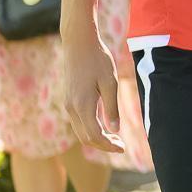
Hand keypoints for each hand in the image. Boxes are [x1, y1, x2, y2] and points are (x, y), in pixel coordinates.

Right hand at [59, 33, 125, 154]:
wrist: (78, 43)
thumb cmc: (98, 60)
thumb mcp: (110, 82)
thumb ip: (111, 107)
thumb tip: (114, 130)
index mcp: (82, 105)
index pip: (94, 135)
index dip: (108, 145)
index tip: (123, 148)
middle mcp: (72, 107)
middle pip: (85, 137)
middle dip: (103, 145)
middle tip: (122, 146)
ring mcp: (68, 104)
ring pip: (80, 131)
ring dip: (97, 138)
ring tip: (115, 139)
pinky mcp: (69, 99)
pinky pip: (78, 122)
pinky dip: (90, 129)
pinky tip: (104, 126)